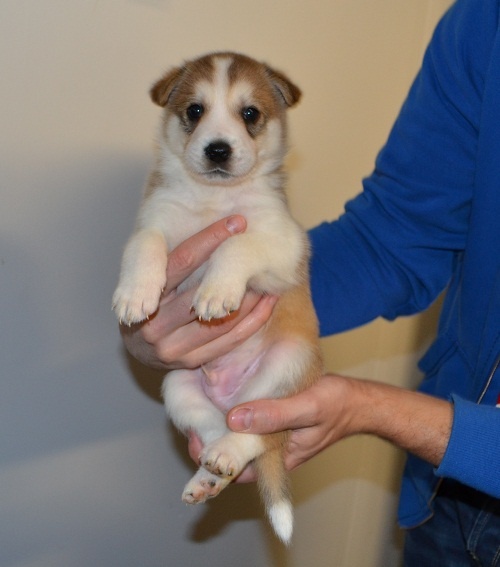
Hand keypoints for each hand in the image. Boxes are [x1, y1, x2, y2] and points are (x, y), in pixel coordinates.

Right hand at [119, 215, 277, 369]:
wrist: (140, 341)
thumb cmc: (151, 293)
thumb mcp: (147, 267)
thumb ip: (162, 253)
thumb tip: (202, 212)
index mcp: (138, 293)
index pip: (179, 264)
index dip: (209, 241)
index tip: (238, 221)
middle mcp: (149, 325)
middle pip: (200, 293)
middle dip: (231, 267)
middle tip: (261, 246)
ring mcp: (168, 349)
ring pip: (217, 319)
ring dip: (247, 297)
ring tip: (269, 274)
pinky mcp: (187, 363)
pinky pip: (227, 341)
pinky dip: (251, 320)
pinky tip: (267, 301)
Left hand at [187, 374, 354, 481]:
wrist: (357, 401)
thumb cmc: (336, 404)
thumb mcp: (307, 406)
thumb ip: (273, 414)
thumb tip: (234, 419)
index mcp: (279, 455)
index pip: (238, 471)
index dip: (214, 463)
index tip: (196, 445)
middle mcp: (272, 451)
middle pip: (234, 460)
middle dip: (211, 450)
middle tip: (192, 429)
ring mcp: (273, 439)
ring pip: (239, 443)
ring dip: (219, 434)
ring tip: (199, 417)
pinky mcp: (274, 424)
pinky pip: (248, 429)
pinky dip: (232, 422)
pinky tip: (221, 407)